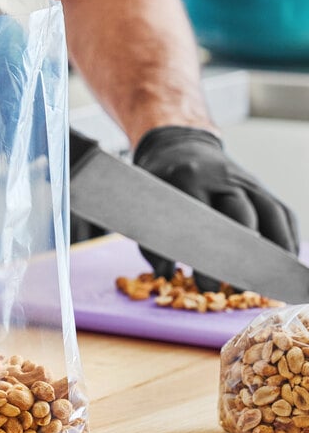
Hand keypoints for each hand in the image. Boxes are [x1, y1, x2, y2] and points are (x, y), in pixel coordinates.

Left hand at [133, 125, 299, 290]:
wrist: (178, 145)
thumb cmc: (160, 182)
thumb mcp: (147, 203)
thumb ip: (152, 240)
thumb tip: (165, 275)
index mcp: (187, 179)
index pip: (202, 221)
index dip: (208, 257)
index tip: (207, 284)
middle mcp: (220, 177)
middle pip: (242, 218)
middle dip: (240, 257)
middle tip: (234, 287)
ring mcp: (244, 179)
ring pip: (270, 214)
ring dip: (272, 252)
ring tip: (266, 284)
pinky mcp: (259, 185)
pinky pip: (281, 212)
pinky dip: (286, 238)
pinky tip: (283, 262)